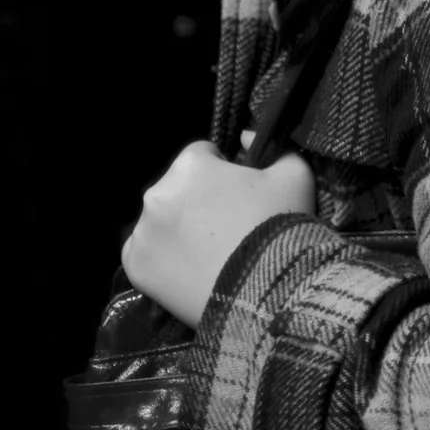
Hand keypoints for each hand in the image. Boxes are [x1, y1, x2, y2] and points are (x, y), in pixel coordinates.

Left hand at [122, 140, 314, 327]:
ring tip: (213, 252)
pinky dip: (165, 258)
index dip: (225, 171)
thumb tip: (245, 137)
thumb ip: (273, 147)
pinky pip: (148, 254)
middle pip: (178, 188)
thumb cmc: (279, 226)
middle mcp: (156, 194)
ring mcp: (142, 233)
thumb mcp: (295, 175)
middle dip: (198, 200)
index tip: (242, 194)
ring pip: (162, 221)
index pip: (203, 154)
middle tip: (229, 226)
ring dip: (180, 228)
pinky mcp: (134, 267)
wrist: (265, 292)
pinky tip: (192, 269)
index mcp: (190, 165)